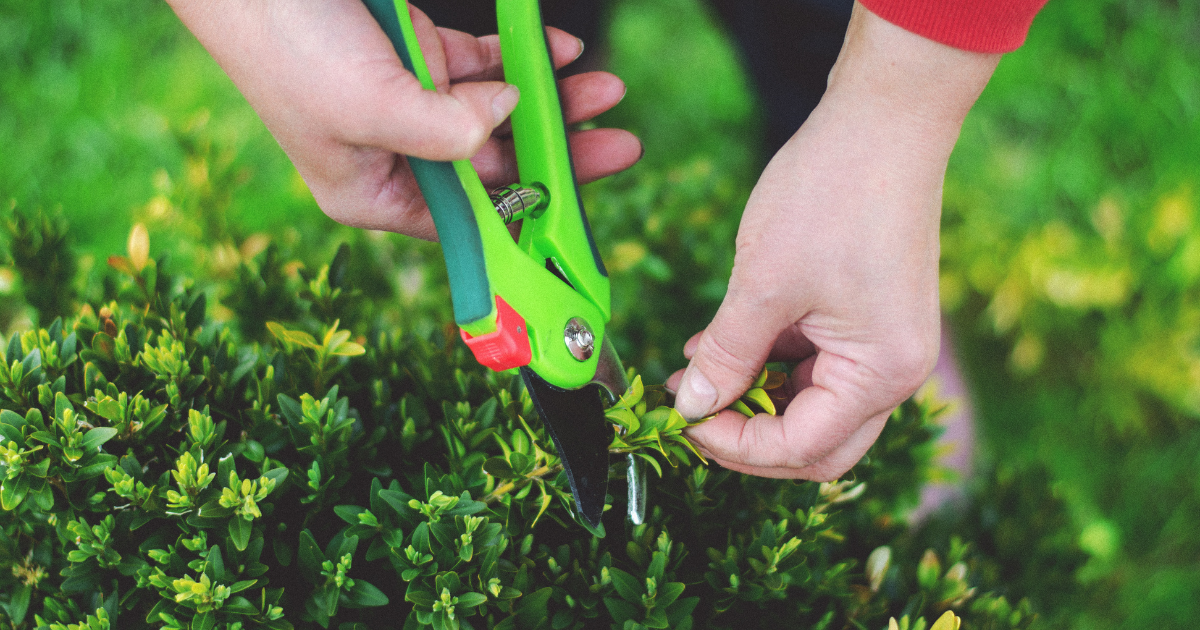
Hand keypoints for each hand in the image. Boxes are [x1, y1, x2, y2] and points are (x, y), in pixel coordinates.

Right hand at [167, 0, 640, 239]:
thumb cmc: (283, 43)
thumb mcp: (366, 106)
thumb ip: (443, 132)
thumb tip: (504, 124)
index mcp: (375, 193)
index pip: (469, 222)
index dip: (529, 219)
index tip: (582, 214)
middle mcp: (398, 155)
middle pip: (497, 167)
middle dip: (558, 152)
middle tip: (618, 144)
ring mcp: (412, 101)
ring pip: (500, 112)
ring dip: (553, 100)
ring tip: (605, 88)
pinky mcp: (418, 53)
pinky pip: (486, 63)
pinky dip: (521, 57)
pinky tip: (559, 50)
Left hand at [667, 3, 998, 480]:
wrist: (883, 120)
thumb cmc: (829, 196)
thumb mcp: (762, 284)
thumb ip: (726, 355)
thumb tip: (690, 406)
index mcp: (880, 374)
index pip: (801, 448)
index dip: (735, 445)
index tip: (682, 421)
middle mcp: (895, 372)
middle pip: (816, 443)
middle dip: (749, 436)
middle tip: (691, 414)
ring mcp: (886, 345)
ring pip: (812, 405)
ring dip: (753, 397)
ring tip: (690, 369)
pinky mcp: (871, 320)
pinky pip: (817, 364)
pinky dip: (770, 362)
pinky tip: (720, 343)